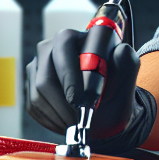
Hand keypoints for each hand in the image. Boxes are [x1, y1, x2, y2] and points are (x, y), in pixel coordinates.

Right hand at [26, 28, 155, 151]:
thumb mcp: (128, 74)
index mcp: (75, 37)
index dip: (70, 77)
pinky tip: (67, 123)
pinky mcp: (30, 84)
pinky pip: (32, 105)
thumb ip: (127, 61)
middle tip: (80, 120)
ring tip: (77, 123)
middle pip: (46, 78)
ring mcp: (38, 65)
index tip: (80, 102)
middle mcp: (51, 46)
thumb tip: (121, 51)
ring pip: (38, 94)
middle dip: (64, 104)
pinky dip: (51, 119)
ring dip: (59, 115)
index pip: (63, 48)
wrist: (106, 103)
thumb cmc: (116, 86)